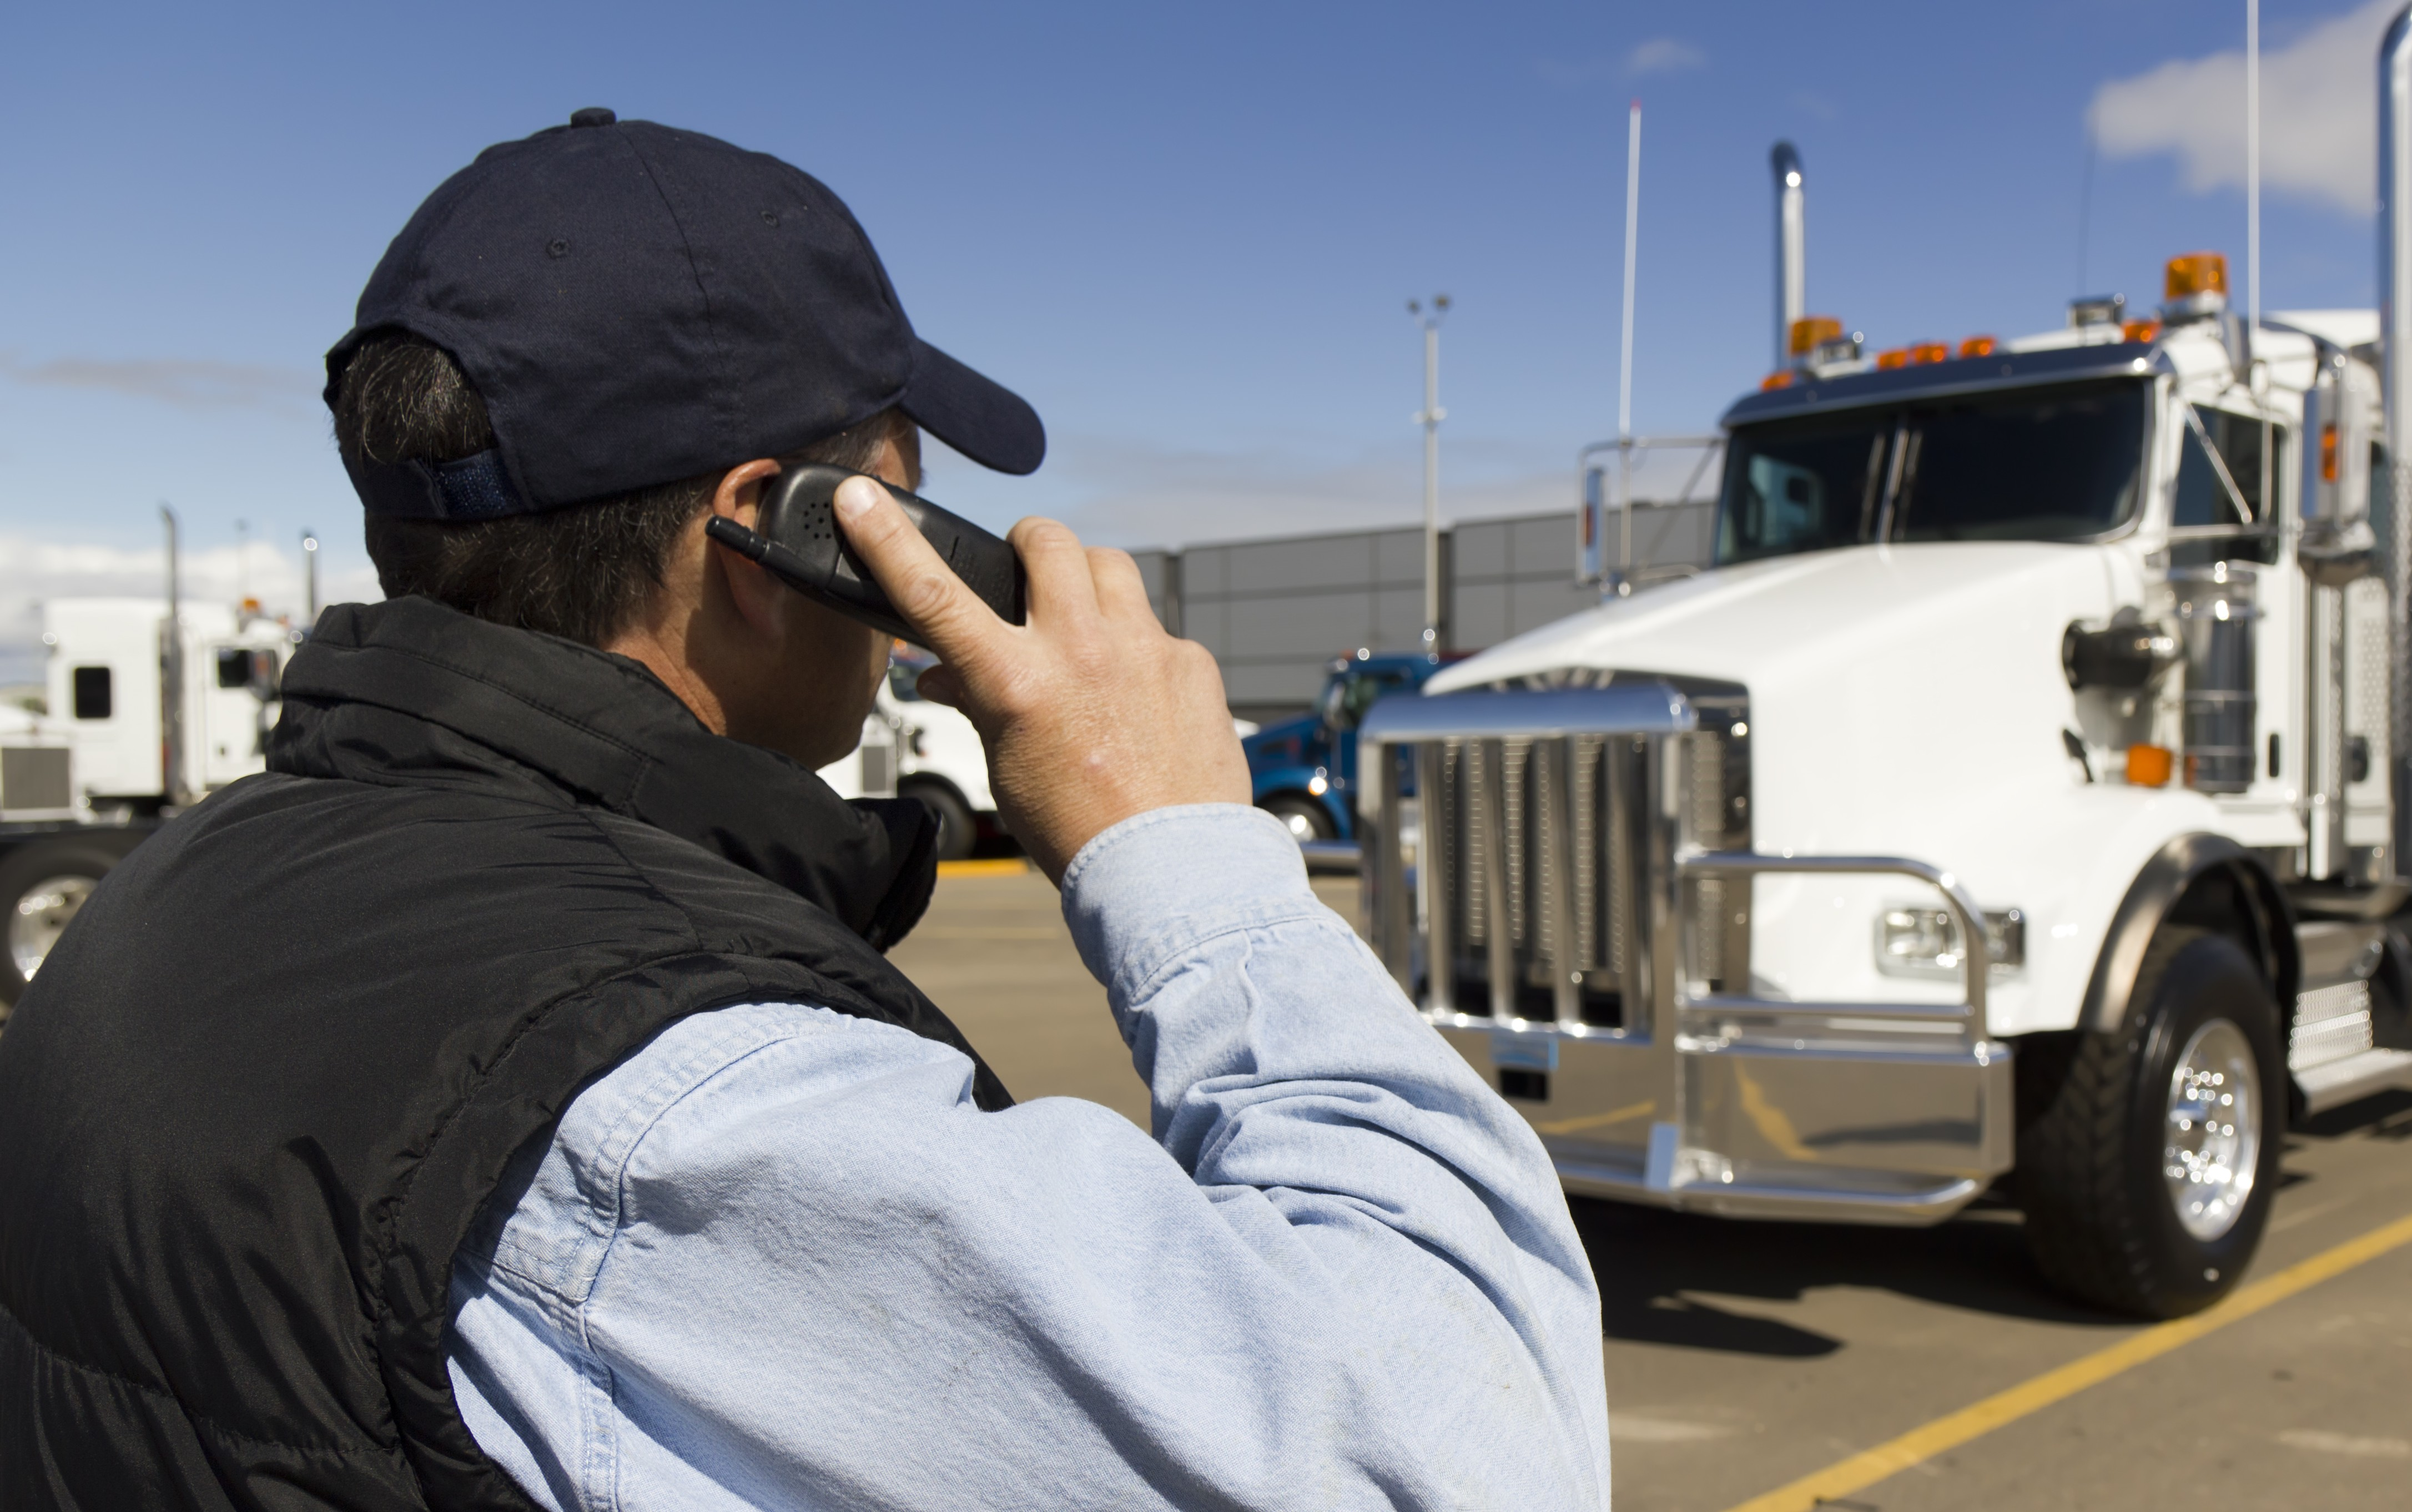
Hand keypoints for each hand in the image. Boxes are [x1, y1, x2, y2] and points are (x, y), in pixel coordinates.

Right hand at [833, 477, 1250, 881]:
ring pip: (1110, 564)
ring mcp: (1143, 649)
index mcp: (1016, 683)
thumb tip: (942, 670)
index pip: (934, 594)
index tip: (862, 499)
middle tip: (1026, 575)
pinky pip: (1157, 627)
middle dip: (1030, 546)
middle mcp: (1080, 650)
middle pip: (1047, 540)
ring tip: (1085, 624)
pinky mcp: (1190, 662)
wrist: (1168, 870)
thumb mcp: (1005, 769)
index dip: (889, 539)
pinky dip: (1139, 647)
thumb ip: (977, 704)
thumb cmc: (1079, 831)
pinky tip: (1138, 692)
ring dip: (1089, 580)